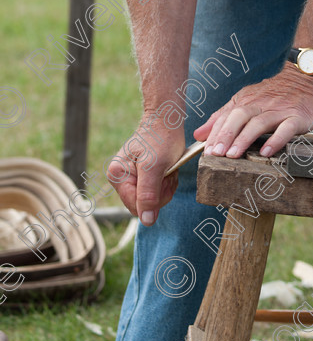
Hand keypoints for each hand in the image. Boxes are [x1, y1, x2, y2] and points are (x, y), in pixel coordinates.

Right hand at [107, 112, 184, 226]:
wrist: (167, 119)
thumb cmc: (161, 138)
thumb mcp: (155, 167)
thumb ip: (148, 194)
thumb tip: (146, 221)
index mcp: (117, 175)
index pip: (136, 207)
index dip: (155, 199)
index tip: (164, 178)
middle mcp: (119, 178)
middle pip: (143, 205)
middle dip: (161, 191)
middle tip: (168, 172)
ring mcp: (129, 177)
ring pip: (151, 199)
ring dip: (165, 186)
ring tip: (168, 168)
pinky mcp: (140, 175)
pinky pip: (154, 190)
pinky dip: (165, 182)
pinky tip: (168, 169)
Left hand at [193, 65, 312, 158]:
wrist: (307, 77)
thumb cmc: (276, 93)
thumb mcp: (247, 100)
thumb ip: (223, 117)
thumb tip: (199, 134)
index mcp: (246, 100)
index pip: (226, 116)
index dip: (215, 133)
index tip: (206, 152)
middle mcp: (260, 104)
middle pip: (239, 117)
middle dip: (226, 135)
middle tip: (215, 154)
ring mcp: (279, 110)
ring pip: (259, 123)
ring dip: (244, 139)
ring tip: (233, 155)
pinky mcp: (297, 116)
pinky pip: (286, 128)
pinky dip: (276, 139)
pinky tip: (267, 152)